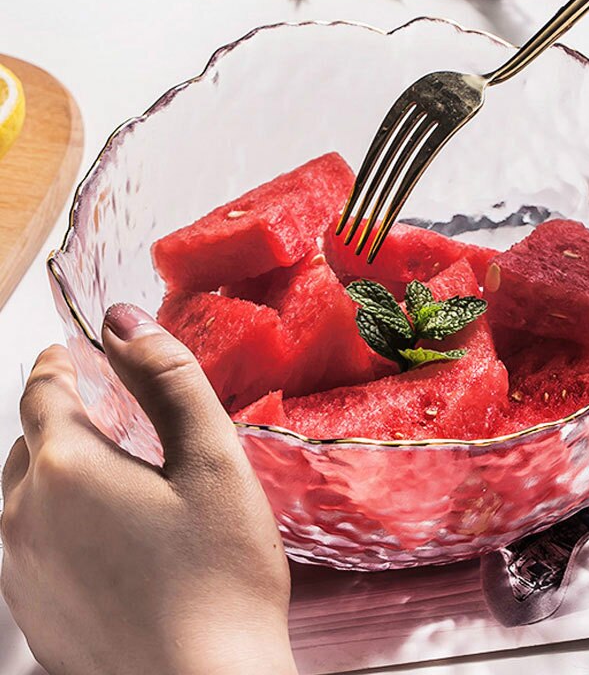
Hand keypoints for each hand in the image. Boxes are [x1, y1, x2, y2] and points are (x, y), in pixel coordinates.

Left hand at [1, 304, 296, 674]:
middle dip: (64, 420)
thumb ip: (169, 379)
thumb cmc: (219, 575)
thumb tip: (126, 321)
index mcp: (66, 468)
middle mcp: (23, 516)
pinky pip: (32, 545)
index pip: (43, 391)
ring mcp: (19, 572)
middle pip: (31, 443)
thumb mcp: (212, 460)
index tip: (70, 354)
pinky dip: (62, 523)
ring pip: (27, 497)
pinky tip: (114, 543)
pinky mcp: (31, 615)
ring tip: (118, 480)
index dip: (57, 365)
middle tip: (112, 419)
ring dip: (62, 474)